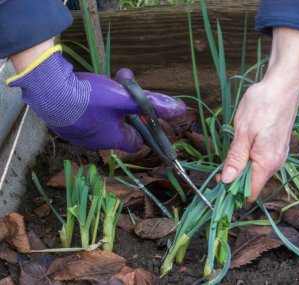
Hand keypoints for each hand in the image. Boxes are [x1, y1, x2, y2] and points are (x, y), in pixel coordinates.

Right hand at [8, 45, 185, 151]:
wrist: (50, 93)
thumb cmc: (92, 100)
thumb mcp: (126, 99)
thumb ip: (152, 104)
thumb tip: (181, 110)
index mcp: (115, 139)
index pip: (136, 143)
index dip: (142, 129)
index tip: (140, 114)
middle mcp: (98, 143)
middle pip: (120, 128)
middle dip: (125, 109)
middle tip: (122, 89)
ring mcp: (80, 136)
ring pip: (102, 121)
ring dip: (108, 104)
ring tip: (106, 84)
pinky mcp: (66, 126)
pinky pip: (85, 118)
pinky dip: (91, 106)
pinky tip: (87, 91)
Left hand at [221, 27, 298, 201]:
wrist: (283, 84)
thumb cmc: (262, 105)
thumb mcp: (242, 133)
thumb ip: (235, 159)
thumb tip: (228, 181)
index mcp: (267, 163)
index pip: (250, 193)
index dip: (233, 191)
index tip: (219, 181)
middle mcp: (276, 163)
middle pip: (253, 183)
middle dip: (236, 179)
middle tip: (222, 165)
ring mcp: (279, 155)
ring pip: (257, 172)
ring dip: (242, 167)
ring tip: (233, 151)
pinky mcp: (278, 146)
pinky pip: (262, 161)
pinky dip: (251, 159)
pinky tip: (244, 145)